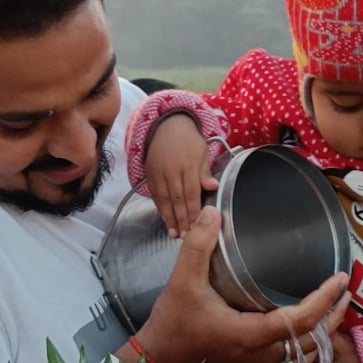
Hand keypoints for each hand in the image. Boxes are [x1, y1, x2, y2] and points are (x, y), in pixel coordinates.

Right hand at [136, 206, 348, 362]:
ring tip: (335, 311)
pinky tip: (309, 342)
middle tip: (345, 290)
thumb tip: (214, 213)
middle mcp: (262, 356)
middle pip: (313, 340)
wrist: (155, 362)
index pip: (302, 320)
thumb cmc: (171, 326)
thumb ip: (198, 245)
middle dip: (334, 315)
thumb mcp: (182, 282)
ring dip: (324, 334)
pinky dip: (306, 355)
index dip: (325, 299)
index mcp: (252, 335)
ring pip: (305, 356)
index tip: (340, 278)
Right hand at [144, 113, 218, 237]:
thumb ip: (205, 172)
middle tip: (186, 236)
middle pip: (177, 199)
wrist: (167, 126)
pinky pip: (155, 195)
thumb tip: (213, 187)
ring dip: (170, 218)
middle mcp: (172, 170)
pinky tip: (165, 220)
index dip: (194, 212)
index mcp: (188, 165)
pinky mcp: (150, 175)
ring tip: (175, 233)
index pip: (192, 193)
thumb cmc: (189, 140)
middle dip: (182, 220)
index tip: (197, 226)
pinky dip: (160, 209)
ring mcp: (159, 173)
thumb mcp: (203, 152)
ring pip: (164, 200)